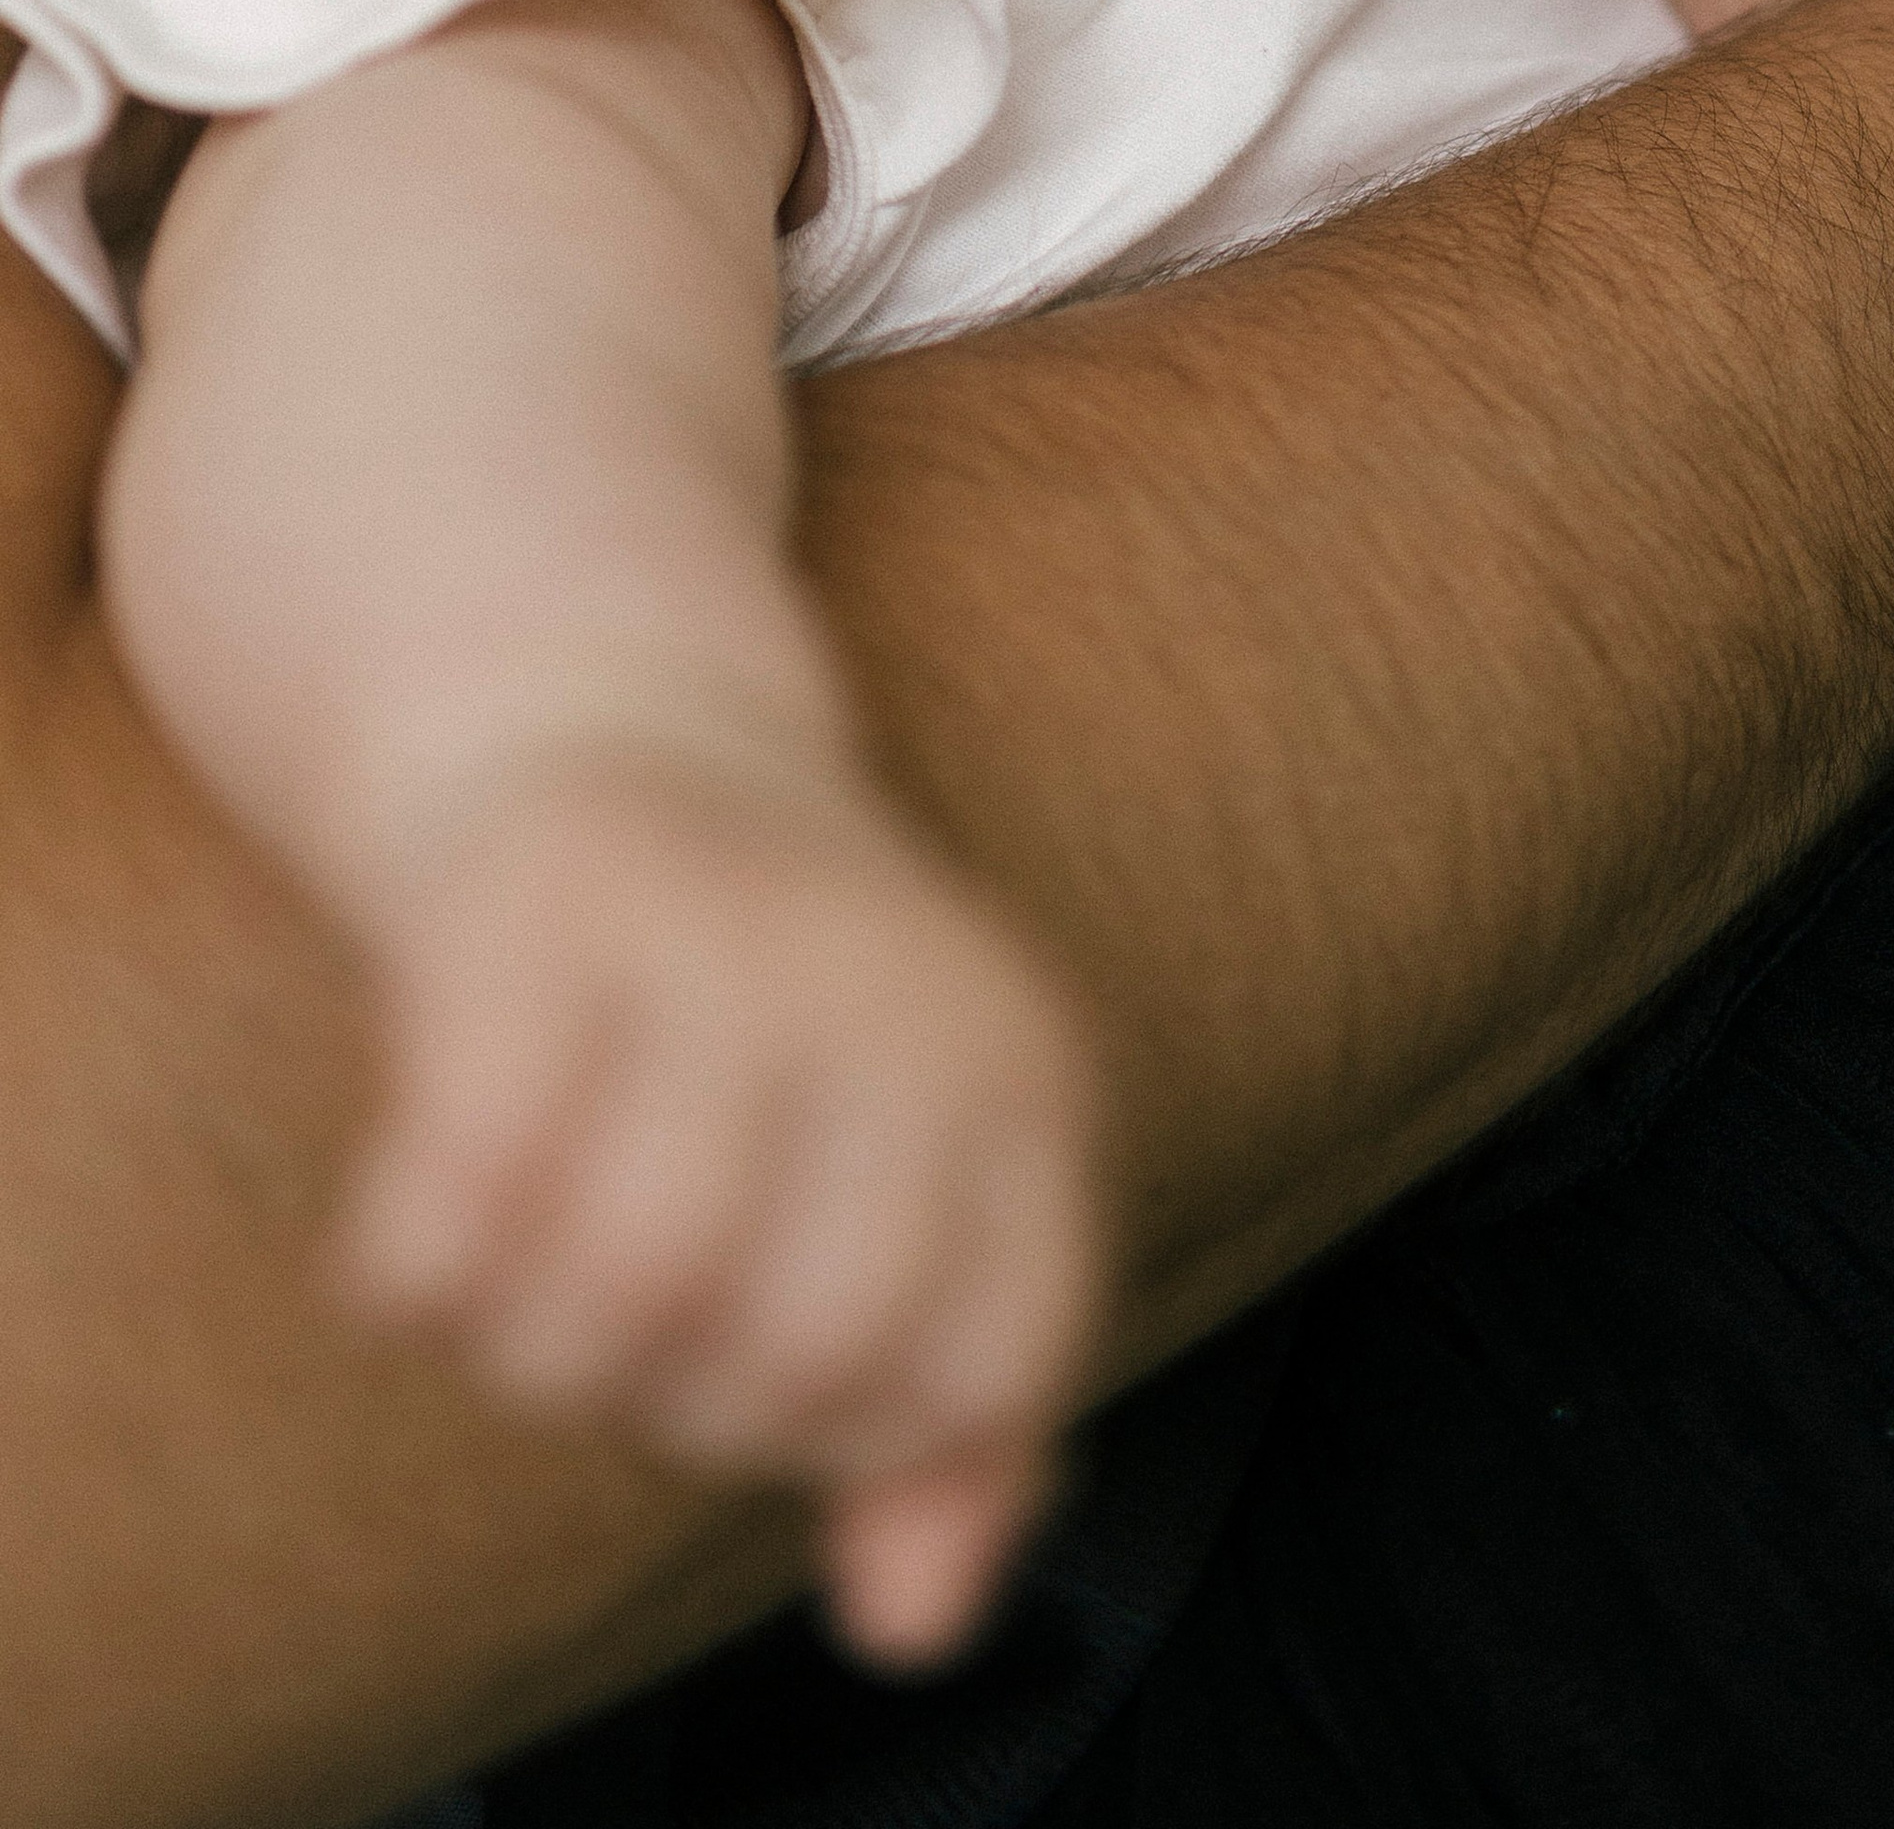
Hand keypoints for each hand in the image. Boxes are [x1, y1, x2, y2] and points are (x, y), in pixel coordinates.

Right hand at [340, 746, 1100, 1670]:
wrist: (612, 728)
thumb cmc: (774, 1034)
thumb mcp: (915, 1191)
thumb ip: (949, 1433)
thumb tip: (908, 1631)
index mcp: (1013, 1063)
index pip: (977, 1361)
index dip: (862, 1424)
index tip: (787, 1357)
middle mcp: (889, 985)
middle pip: (791, 1354)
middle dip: (689, 1400)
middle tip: (643, 1319)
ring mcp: (712, 932)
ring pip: (617, 1292)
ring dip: (538, 1353)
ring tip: (531, 1286)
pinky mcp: (526, 906)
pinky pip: (453, 1199)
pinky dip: (414, 1275)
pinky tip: (416, 1246)